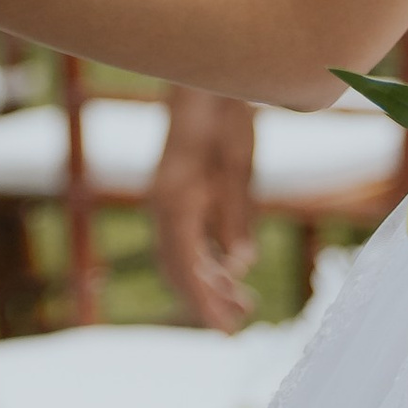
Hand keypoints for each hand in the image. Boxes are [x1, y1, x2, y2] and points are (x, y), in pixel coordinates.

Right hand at [151, 88, 259, 332]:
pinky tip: (230, 267)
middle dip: (207, 299)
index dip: (204, 304)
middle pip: (179, 269)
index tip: (225, 332)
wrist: (205, 76)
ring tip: (243, 300)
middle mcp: (165, 205)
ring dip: (209, 280)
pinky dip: (206, 258)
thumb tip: (240, 265)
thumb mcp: (238, 165)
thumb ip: (236, 216)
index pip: (185, 269)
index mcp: (176, 203)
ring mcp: (168, 198)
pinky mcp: (178, 191)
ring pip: (182, 255)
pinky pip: (187, 237)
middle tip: (241, 323)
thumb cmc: (224, 114)